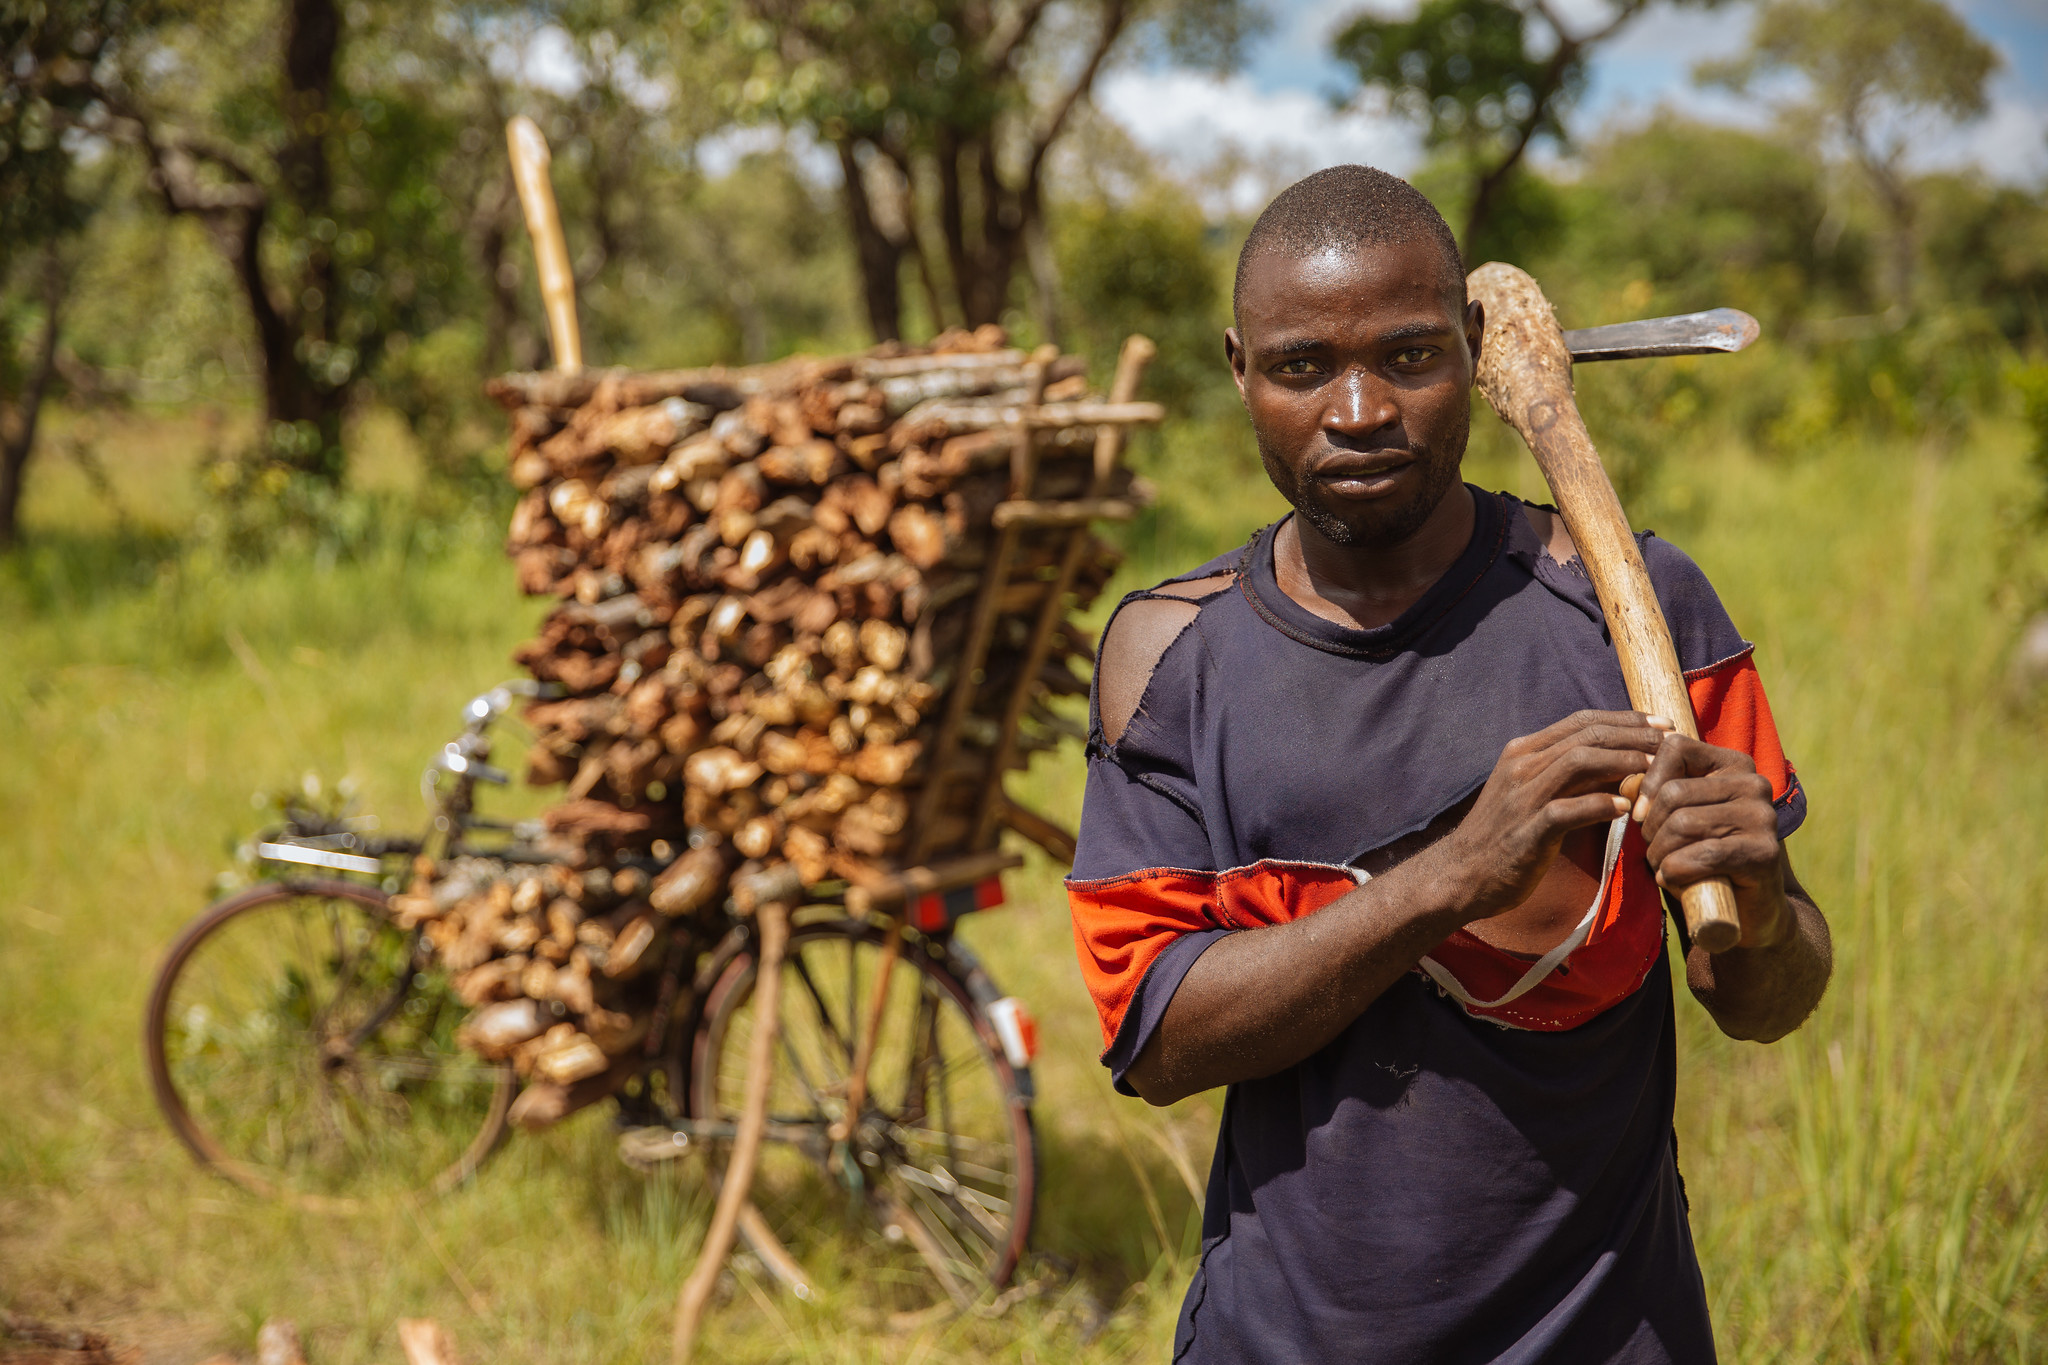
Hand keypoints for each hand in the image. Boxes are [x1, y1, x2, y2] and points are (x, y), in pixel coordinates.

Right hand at [1432, 710, 1672, 922]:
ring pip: (1579, 762)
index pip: (1580, 721)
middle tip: (1669, 741)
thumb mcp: (1532, 794)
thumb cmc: (1505, 836)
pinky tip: (1625, 810)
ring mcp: (1522, 796)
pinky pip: (1567, 810)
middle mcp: (1521, 766)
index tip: (1658, 724)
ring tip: (1655, 769)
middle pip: (1586, 735)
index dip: (1624, 718)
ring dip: (1624, 762)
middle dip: (1633, 734)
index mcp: (1523, 752)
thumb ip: (1568, 777)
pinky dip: (1599, 806)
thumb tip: (1618, 766)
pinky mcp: (1526, 830)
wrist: (1462, 874)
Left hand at [1633, 734, 1790, 949]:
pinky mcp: (1764, 852)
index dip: (1646, 782)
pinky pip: (1700, 855)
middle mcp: (1754, 783)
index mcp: (1733, 764)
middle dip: (1650, 828)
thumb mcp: (1675, 815)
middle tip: (1655, 851)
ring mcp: (1764, 817)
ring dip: (1660, 853)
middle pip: (1673, 792)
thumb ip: (1653, 792)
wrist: (1743, 909)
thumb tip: (1626, 784)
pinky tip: (1674, 881)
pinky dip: (1674, 872)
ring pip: (1682, 823)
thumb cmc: (1698, 856)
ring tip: (1665, 867)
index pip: (1675, 747)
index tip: (1640, 813)